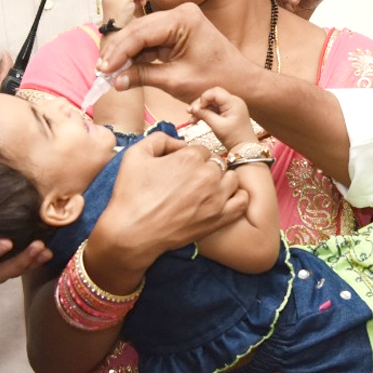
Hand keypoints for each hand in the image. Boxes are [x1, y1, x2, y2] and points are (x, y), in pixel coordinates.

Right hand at [83, 133, 247, 293]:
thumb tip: (179, 142)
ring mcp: (216, 198)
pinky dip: (236, 197)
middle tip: (187, 182)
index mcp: (190, 157)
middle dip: (204, 169)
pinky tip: (222, 199)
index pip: (200, 149)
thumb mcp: (136, 154)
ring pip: (231, 179)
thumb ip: (160, 138)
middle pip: (216, 163)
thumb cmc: (130, 194)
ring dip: (221, 181)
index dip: (189, 158)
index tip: (178, 169)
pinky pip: (242, 201)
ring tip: (204, 190)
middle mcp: (208, 175)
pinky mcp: (219, 218)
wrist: (132, 233)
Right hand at [97, 3, 258, 105]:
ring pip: (143, 35)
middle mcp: (180, 12)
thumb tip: (115, 81)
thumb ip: (142, 76)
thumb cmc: (216, 80)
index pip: (140, 33)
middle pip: (139, 30)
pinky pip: (153, 40)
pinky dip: (140, 55)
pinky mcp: (179, 30)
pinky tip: (126, 68)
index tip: (103, 70)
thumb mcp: (175, 80)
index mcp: (183, 18)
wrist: (241, 82)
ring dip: (127, 54)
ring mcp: (180, 20)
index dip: (119, 53)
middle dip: (120, 52)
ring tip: (110, 72)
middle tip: (102, 71)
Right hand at [188, 87, 253, 148]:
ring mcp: (231, 107)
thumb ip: (205, 115)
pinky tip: (196, 120)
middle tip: (189, 112)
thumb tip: (193, 108)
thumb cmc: (233, 137)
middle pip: (212, 96)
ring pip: (212, 103)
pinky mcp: (228, 112)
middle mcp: (233, 101)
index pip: (215, 92)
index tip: (196, 109)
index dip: (203, 98)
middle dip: (200, 103)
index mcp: (233, 102)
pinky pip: (215, 109)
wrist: (244, 148)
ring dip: (201, 109)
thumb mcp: (217, 126)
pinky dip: (206, 113)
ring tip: (190, 119)